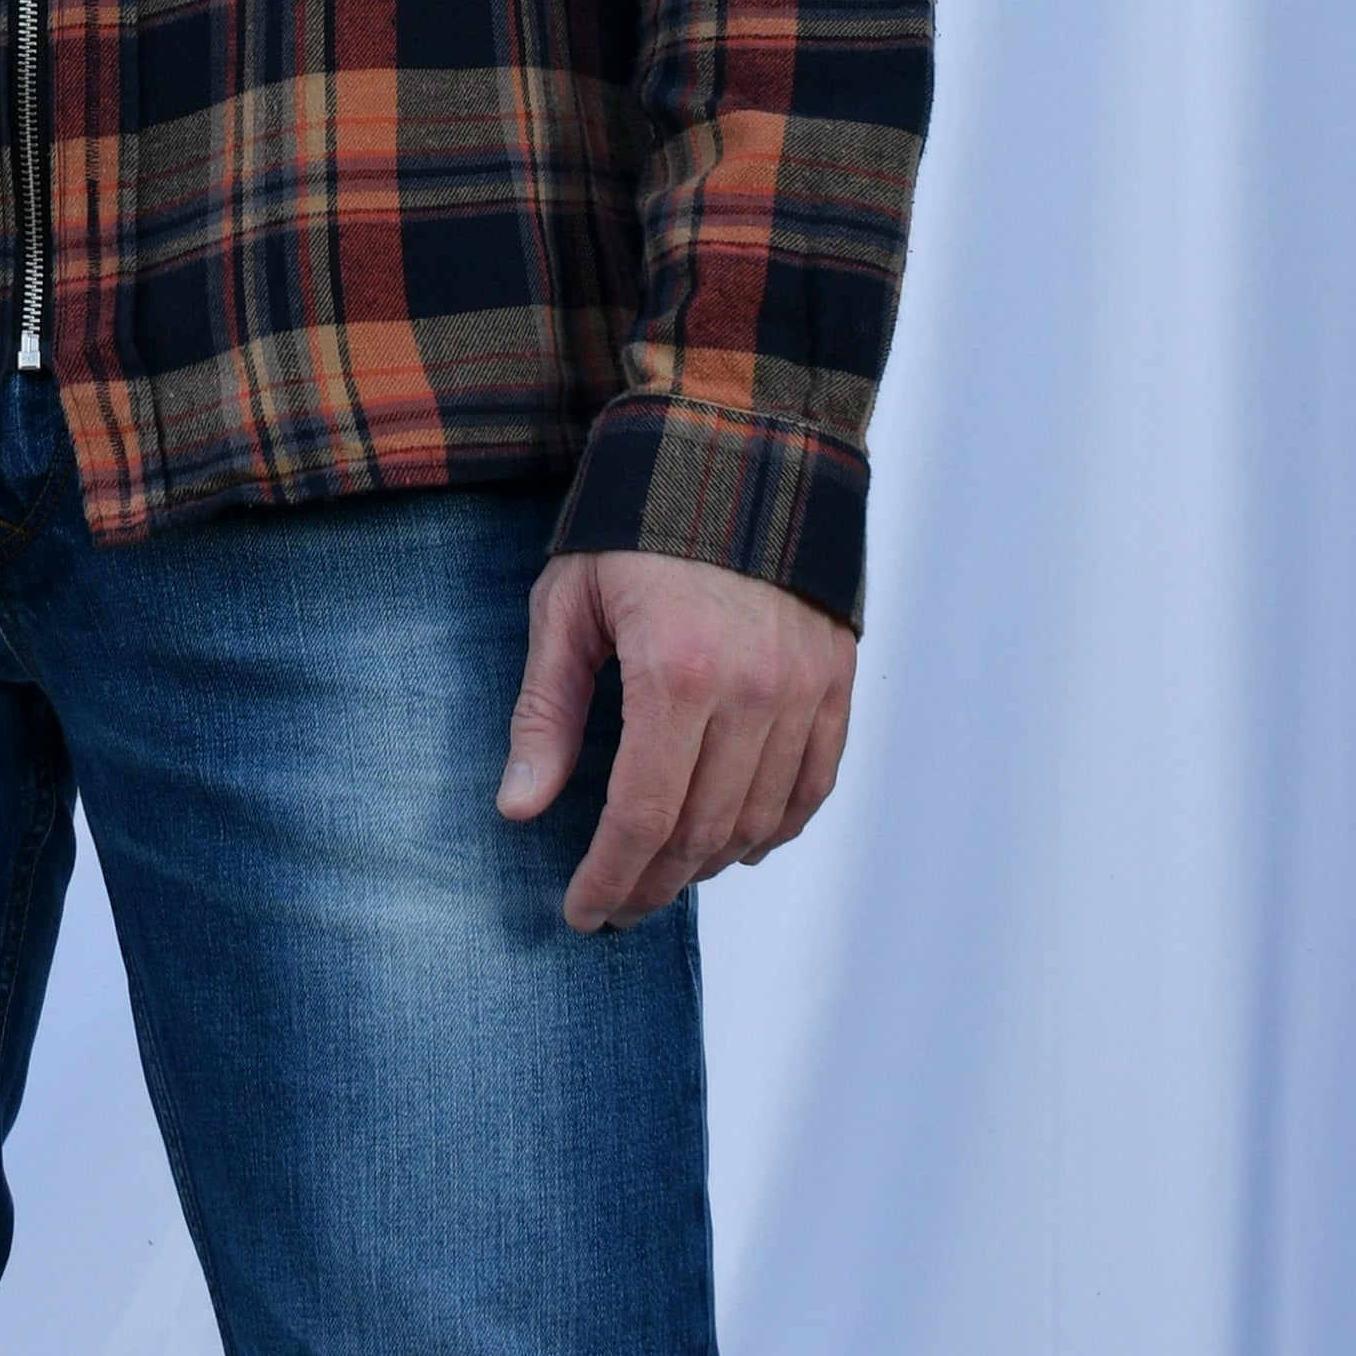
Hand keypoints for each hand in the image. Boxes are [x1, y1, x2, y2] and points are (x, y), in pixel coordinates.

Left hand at [497, 549, 853, 931]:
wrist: (738, 444)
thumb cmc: (637, 519)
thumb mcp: (568, 603)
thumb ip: (548, 711)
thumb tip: (519, 808)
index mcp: (676, 669)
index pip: (644, 815)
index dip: (611, 876)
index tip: (583, 911)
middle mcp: (752, 689)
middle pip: (703, 832)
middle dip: (652, 883)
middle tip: (615, 906)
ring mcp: (804, 688)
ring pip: (759, 820)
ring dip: (708, 865)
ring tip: (663, 876)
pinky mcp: (835, 681)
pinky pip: (811, 786)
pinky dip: (773, 828)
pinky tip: (734, 843)